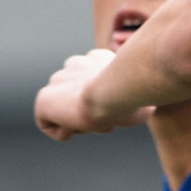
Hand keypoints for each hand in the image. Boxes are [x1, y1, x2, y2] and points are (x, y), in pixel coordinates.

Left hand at [33, 48, 149, 139]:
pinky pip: (47, 122)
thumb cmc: (137, 94)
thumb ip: (136, 96)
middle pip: (76, 93)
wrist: (115, 90)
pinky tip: (75, 130)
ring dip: (76, 120)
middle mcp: (76, 64)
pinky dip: (61, 131)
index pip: (94, 77)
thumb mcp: (146, 93)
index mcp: (99, 59)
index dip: (103, 100)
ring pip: (62, 108)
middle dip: (87, 110)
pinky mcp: (44, 99)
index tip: (114, 112)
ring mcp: (58, 80)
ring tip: (91, 124)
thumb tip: (143, 105)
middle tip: (104, 120)